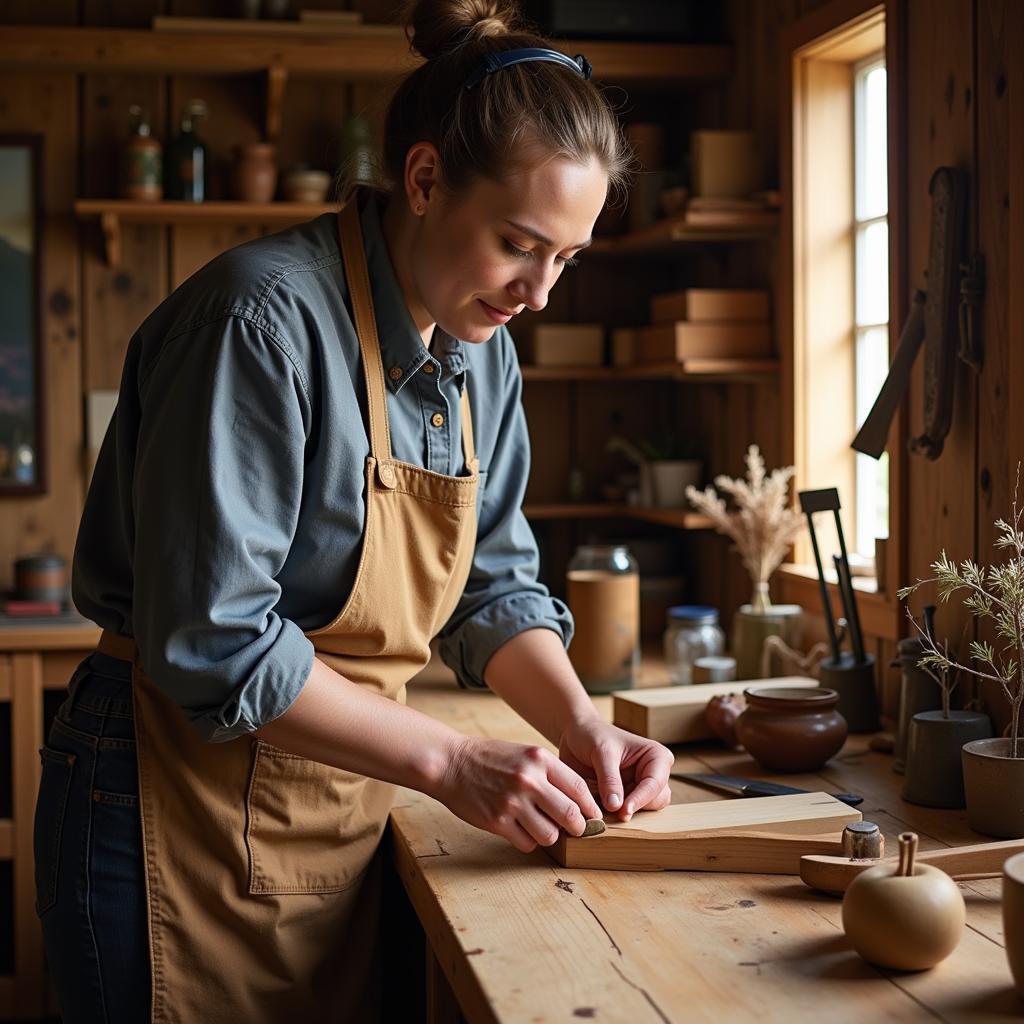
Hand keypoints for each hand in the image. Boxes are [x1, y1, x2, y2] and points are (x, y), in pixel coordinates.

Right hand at [433, 736, 602, 852]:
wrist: (450, 763)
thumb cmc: (490, 758)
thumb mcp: (524, 753)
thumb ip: (549, 773)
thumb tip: (577, 800)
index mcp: (539, 759)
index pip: (579, 788)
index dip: (591, 807)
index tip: (593, 816)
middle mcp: (529, 780)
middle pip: (571, 815)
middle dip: (579, 827)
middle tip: (577, 830)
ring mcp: (513, 802)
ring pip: (550, 835)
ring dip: (551, 836)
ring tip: (543, 829)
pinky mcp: (497, 821)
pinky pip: (527, 843)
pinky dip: (529, 841)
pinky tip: (521, 830)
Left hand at [558, 717, 672, 821]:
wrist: (576, 736)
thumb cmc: (592, 735)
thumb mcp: (601, 752)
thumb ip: (610, 779)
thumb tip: (616, 807)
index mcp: (656, 756)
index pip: (655, 783)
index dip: (641, 799)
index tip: (624, 811)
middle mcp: (653, 773)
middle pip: (656, 801)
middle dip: (636, 807)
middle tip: (614, 812)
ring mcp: (641, 787)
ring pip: (645, 811)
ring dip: (626, 812)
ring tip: (604, 807)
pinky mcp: (628, 797)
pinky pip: (628, 813)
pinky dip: (616, 815)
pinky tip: (601, 808)